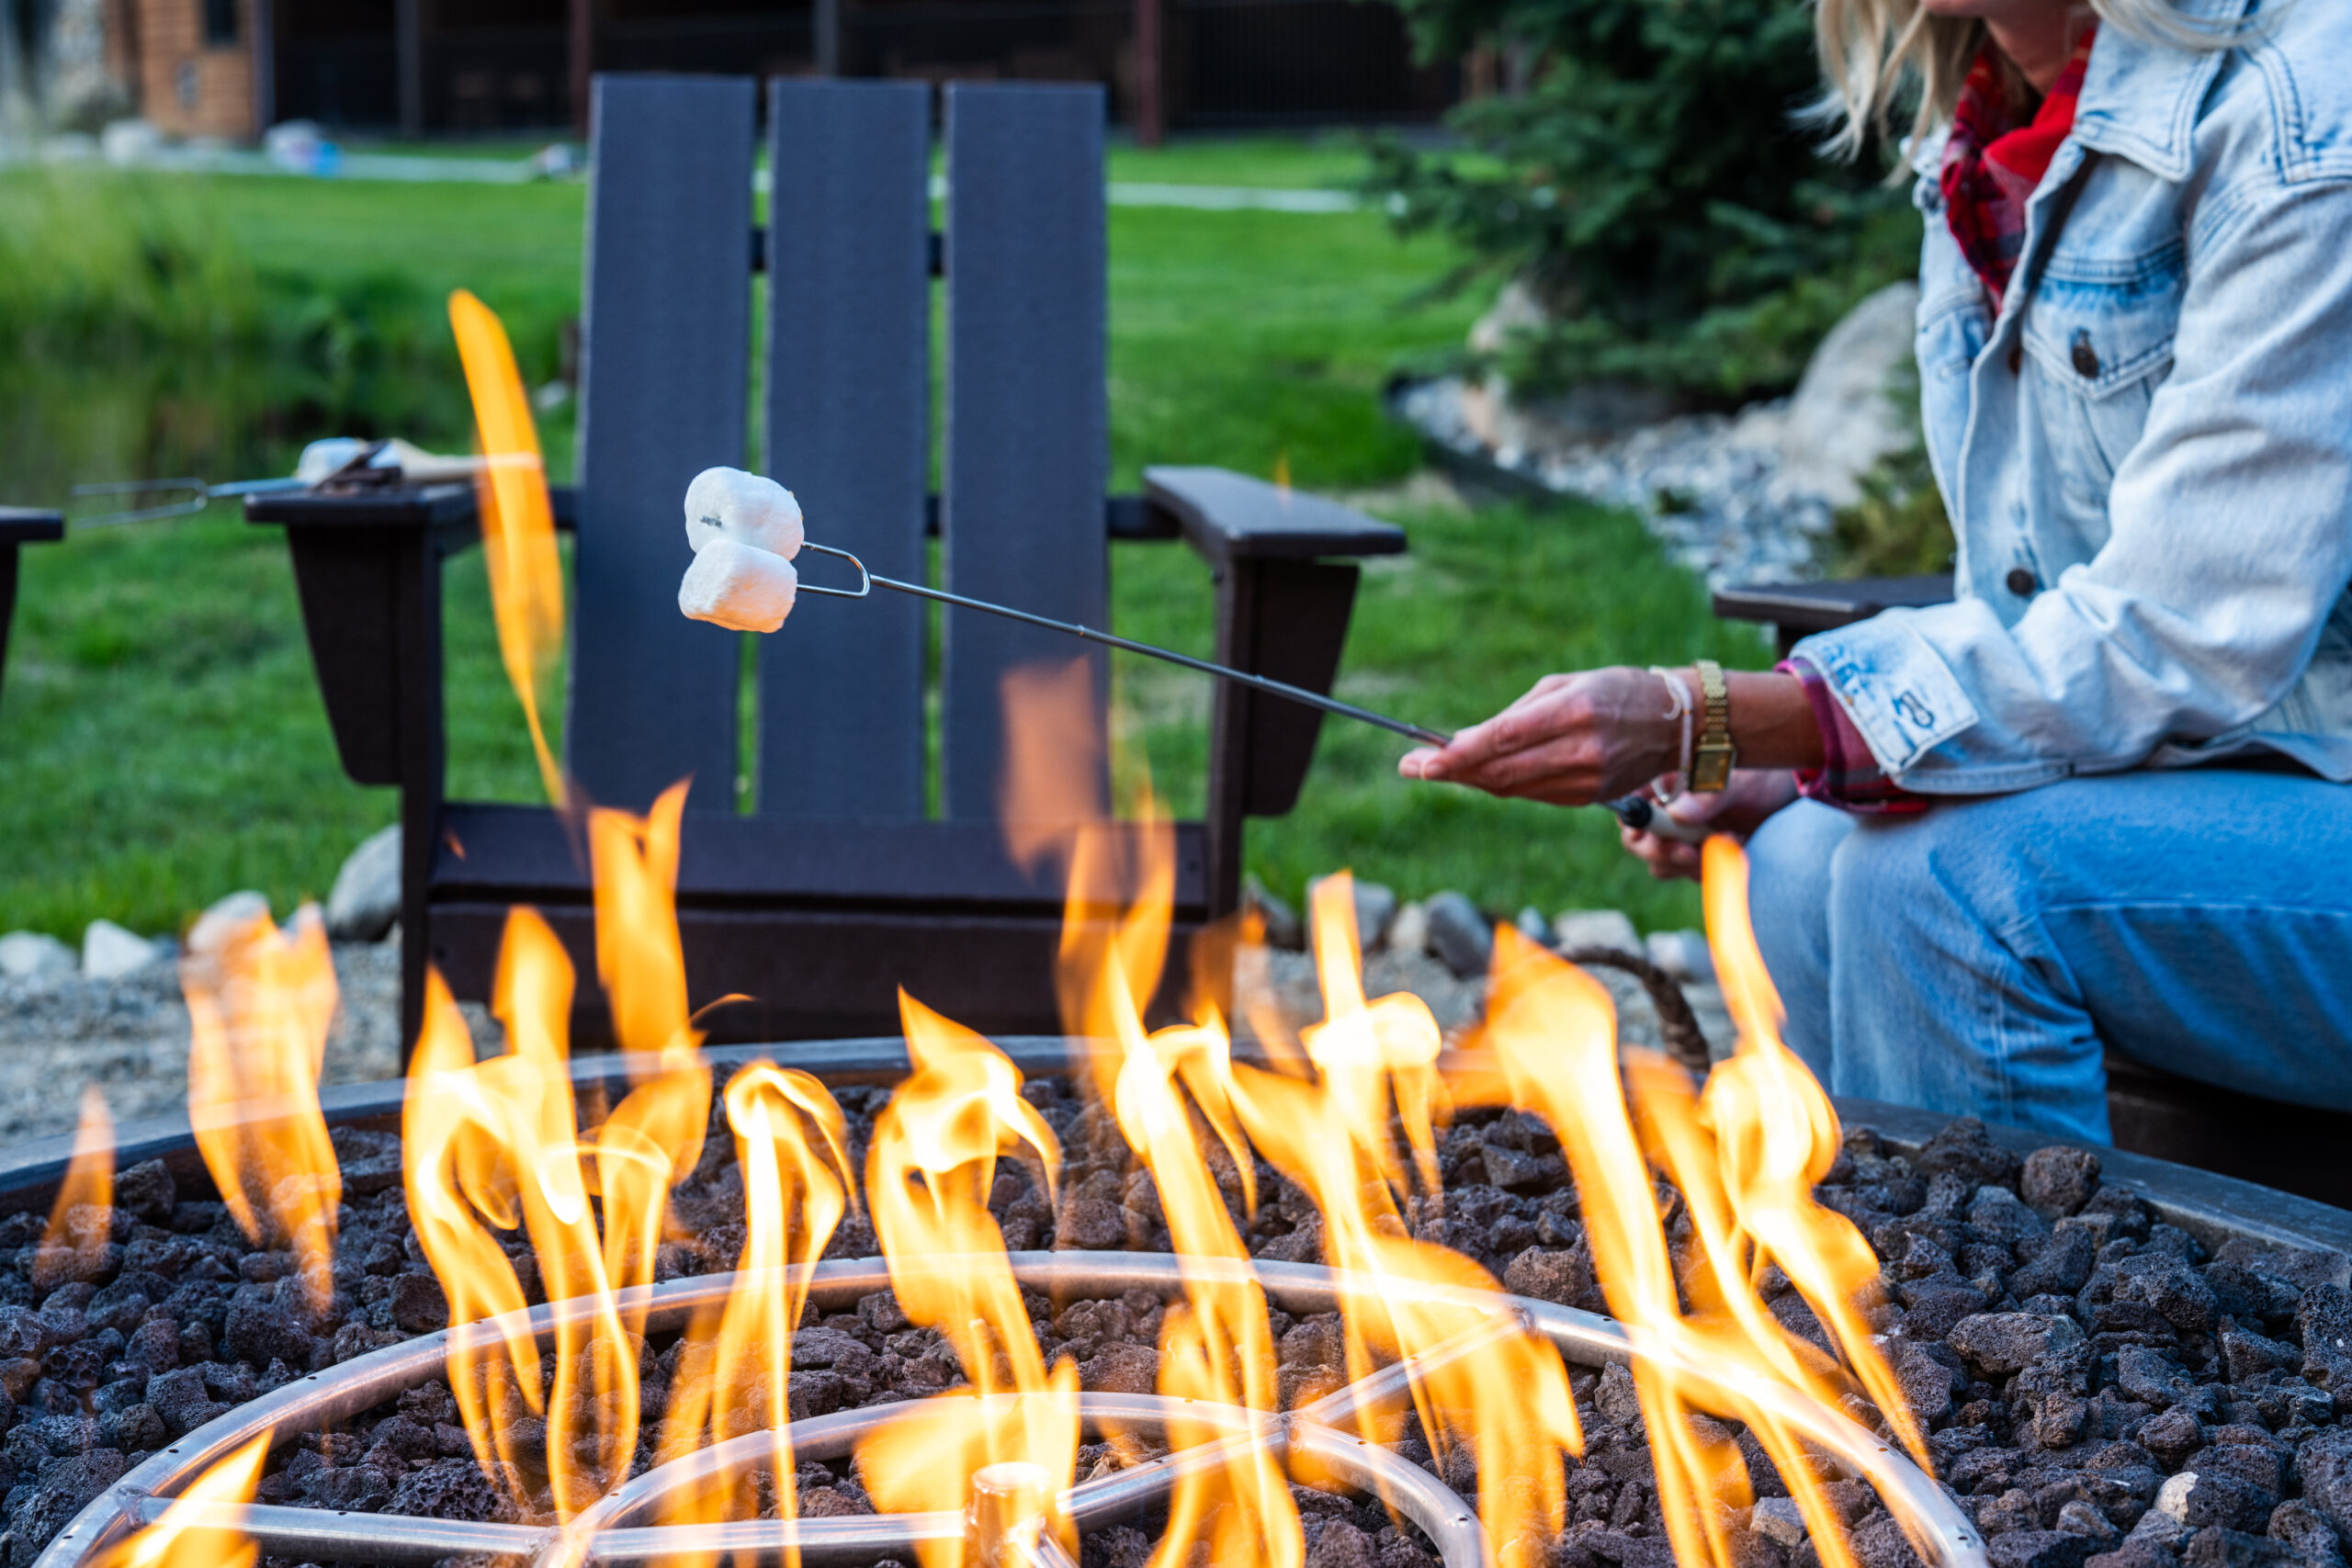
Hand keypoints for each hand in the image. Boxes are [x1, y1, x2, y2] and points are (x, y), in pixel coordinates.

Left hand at [1397, 667, 1680, 804]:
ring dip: (1470, 781)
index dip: (1459, 755)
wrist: (1677, 723)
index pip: (1503, 740)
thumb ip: (1517, 714)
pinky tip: (1478, 776)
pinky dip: (1501, 786)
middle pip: (1501, 772)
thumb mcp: (1567, 684)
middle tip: (1411, 767)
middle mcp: (1581, 750)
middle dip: (1451, 772)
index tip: (1423, 759)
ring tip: (1434, 770)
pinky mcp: (1589, 798)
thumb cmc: (1616, 690)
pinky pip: (1533, 795)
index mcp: (1574, 711)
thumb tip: (1467, 740)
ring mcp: (1587, 780)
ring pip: (1513, 788)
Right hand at [1621, 768, 1798, 880]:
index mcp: (1662, 785)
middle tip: (1691, 852)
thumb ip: (1709, 797)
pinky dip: (1709, 869)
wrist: (1781, 795)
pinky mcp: (1696, 857)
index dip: (1633, 823)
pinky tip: (1733, 847)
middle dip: (1662, 852)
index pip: (1630, 806)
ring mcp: (1678, 837)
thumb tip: (1678, 814)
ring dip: (1691, 863)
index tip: (1647, 835)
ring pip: (1661, 865)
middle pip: (1637, 842)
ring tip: (1728, 840)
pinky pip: (1687, 874)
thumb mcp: (1736, 782)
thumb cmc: (1756, 777)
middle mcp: (1663, 812)